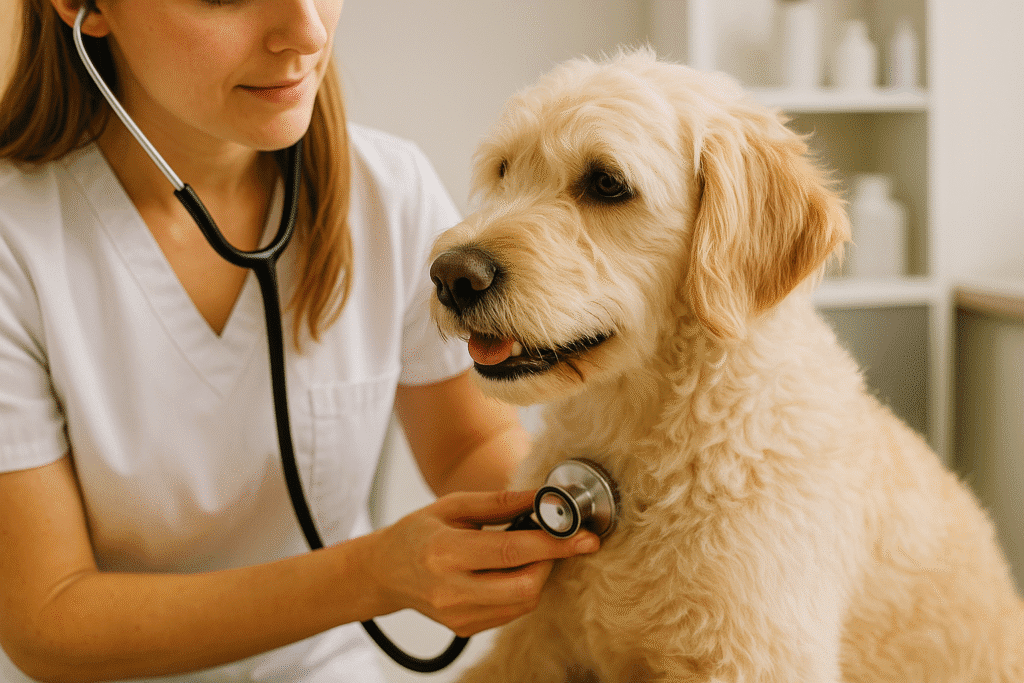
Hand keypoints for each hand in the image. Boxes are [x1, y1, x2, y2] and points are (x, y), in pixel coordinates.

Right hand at [365, 490, 599, 636]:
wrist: (384, 572)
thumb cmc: (418, 532)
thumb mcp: (454, 506)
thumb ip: (501, 502)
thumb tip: (545, 497)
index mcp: (445, 553)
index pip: (513, 551)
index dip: (555, 544)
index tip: (586, 538)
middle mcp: (451, 591)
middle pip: (525, 587)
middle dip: (550, 562)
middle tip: (553, 540)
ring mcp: (458, 616)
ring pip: (523, 602)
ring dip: (538, 575)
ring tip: (526, 551)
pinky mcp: (464, 629)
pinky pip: (511, 611)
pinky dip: (522, 589)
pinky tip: (509, 569)